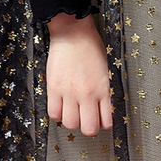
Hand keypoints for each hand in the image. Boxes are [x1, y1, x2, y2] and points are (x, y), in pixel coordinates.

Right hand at [45, 13, 112, 136]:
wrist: (72, 32)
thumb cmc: (90, 46)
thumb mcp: (105, 69)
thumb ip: (104, 90)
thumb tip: (103, 105)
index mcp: (103, 89)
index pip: (106, 122)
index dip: (103, 123)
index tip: (100, 119)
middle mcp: (87, 94)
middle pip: (88, 128)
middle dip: (88, 126)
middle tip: (86, 118)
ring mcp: (69, 93)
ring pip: (70, 124)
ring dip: (72, 120)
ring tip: (72, 111)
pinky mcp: (54, 89)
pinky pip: (53, 114)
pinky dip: (57, 114)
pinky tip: (61, 106)